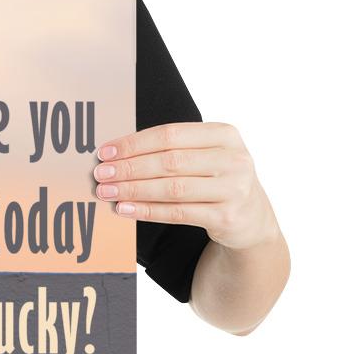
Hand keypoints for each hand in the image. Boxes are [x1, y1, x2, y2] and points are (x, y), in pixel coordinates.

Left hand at [92, 121, 276, 250]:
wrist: (251, 219)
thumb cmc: (216, 179)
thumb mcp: (204, 156)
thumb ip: (171, 150)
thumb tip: (116, 153)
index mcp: (225, 134)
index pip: (170, 135)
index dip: (134, 143)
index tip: (105, 152)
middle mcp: (234, 159)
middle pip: (169, 161)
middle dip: (129, 168)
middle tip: (101, 174)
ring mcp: (234, 189)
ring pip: (172, 188)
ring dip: (133, 190)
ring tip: (107, 192)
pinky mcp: (227, 217)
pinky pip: (178, 213)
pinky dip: (147, 210)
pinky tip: (125, 209)